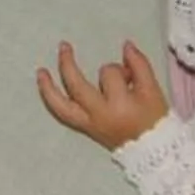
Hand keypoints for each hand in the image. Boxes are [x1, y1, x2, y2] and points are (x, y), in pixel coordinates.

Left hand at [36, 40, 168, 150]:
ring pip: (61, 106)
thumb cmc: (154, 118)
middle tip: (63, 46)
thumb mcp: (153, 89)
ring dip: (48, 88)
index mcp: (119, 105)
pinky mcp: (85, 129)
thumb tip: (126, 45)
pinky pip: (63, 114)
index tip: (129, 73)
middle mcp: (99, 115)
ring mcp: (89, 124)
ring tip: (40, 71)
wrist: (152, 148)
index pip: (109, 75)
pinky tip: (46, 86)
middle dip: (67, 65)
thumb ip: (140, 64)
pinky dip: (53, 100)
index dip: (119, 68)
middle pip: (77, 86)